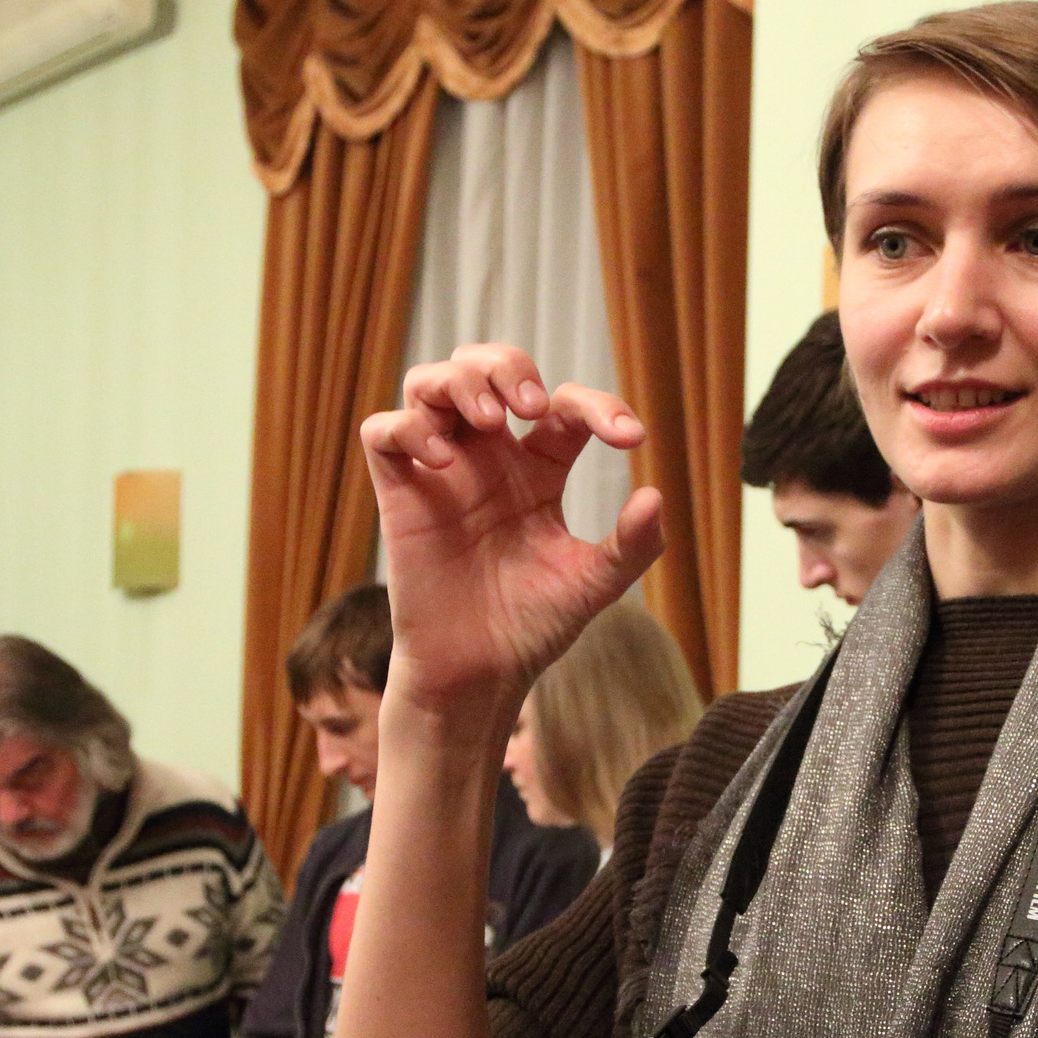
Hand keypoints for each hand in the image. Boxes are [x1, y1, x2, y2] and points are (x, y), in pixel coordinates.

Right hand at [358, 344, 664, 714]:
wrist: (480, 672)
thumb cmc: (532, 626)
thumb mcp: (594, 584)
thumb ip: (631, 545)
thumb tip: (655, 495)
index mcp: (538, 469)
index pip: (563, 407)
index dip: (599, 406)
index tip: (629, 437)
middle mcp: (487, 459)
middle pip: (482, 366)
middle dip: (506, 365)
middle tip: (531, 405)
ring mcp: (440, 471)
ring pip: (428, 382)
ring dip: (459, 382)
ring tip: (490, 420)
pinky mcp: (399, 494)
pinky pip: (382, 431)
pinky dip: (409, 427)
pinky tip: (444, 461)